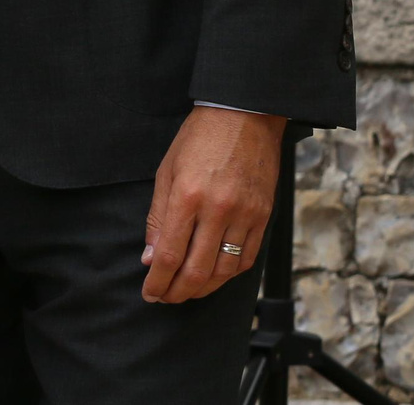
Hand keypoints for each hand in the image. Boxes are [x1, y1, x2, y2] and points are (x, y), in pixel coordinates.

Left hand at [141, 107, 285, 303]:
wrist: (244, 116)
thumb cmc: (199, 139)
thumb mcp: (166, 171)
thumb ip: (159, 217)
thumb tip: (151, 257)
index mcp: (188, 196)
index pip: (170, 254)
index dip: (158, 280)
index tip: (149, 293)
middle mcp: (218, 210)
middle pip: (197, 270)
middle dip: (178, 292)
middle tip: (165, 298)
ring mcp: (246, 215)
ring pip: (224, 270)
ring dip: (203, 288)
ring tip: (186, 292)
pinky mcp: (264, 216)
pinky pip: (247, 258)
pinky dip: (229, 274)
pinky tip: (214, 277)